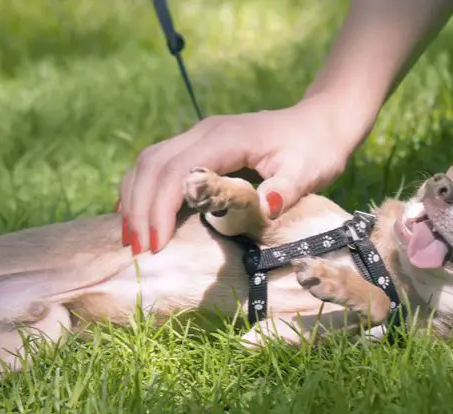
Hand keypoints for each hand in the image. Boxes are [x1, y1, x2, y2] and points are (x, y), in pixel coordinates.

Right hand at [117, 95, 359, 254]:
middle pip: (152, 165)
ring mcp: (200, 135)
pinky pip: (159, 163)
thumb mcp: (308, 171)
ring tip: (131, 238)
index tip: (156, 245)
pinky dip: (144, 189)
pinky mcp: (201, 144)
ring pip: (149, 161)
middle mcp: (204, 132)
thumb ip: (284, 189)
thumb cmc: (316, 148)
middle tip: (137, 251)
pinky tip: (140, 215)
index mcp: (226, 138)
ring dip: (135, 198)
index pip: (176, 171)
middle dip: (139, 209)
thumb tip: (263, 206)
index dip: (160, 208)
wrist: (321, 123)